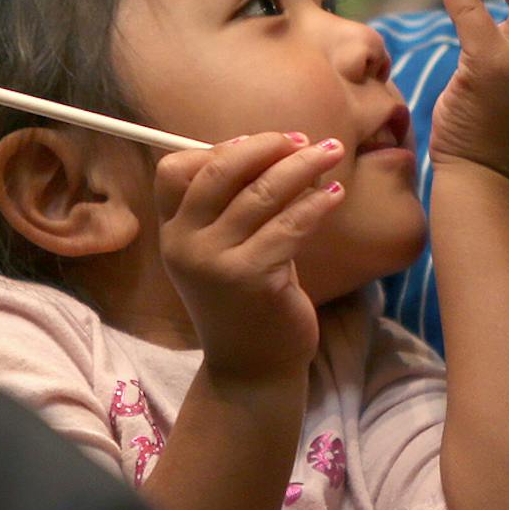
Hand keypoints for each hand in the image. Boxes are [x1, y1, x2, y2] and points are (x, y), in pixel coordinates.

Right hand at [155, 132, 346, 382]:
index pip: (175, 170)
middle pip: (220, 171)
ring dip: (302, 166)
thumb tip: (271, 146)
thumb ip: (236, 204)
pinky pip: (289, 225)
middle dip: (266, 146)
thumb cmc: (247, 300)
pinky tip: (335, 195)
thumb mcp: (226, 249)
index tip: (262, 143)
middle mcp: (185, 245)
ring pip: (261, 193)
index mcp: (173, 233)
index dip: (218, 148)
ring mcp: (215, 262)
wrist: (252, 370)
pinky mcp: (252, 278)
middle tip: (303, 139)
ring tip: (331, 154)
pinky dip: (315, 203)